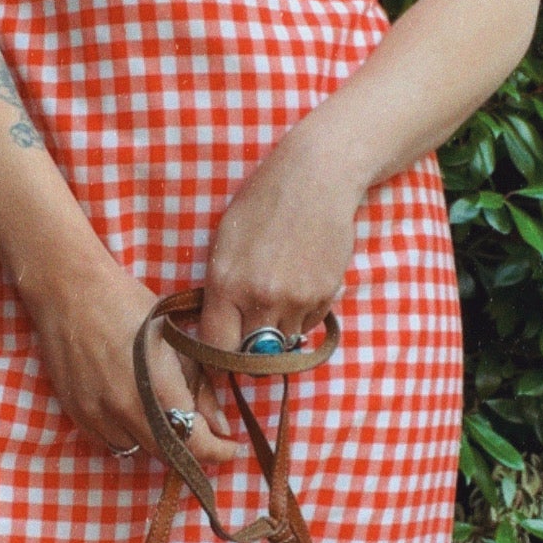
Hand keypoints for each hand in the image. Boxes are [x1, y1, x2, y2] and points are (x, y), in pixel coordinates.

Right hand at [20, 250, 238, 467]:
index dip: (218, 452)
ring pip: (138, 449)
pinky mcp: (76, 413)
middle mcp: (124, 406)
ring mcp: (96, 413)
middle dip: (192, 450)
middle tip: (208, 437)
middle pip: (167, 454)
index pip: (193, 441)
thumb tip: (220, 426)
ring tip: (164, 413)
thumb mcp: (173, 339)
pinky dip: (128, 433)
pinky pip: (109, 441)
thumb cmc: (126, 304)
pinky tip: (133, 408)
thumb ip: (199, 386)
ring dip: (156, 440)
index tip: (230, 447)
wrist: (68, 292)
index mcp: (155, 384)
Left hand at [199, 108, 365, 353]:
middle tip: (246, 342)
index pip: (218, 349)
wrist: (316, 178)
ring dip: (276, 336)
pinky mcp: (326, 294)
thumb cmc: (261, 203)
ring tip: (273, 305)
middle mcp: (263, 298)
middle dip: (247, 356)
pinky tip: (297, 288)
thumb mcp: (224, 243)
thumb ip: (220, 292)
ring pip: (284, 345)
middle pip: (253, 359)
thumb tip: (221, 333)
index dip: (216, 362)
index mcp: (227, 284)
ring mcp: (298, 299)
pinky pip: (309, 326)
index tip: (217, 364)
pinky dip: (301, 319)